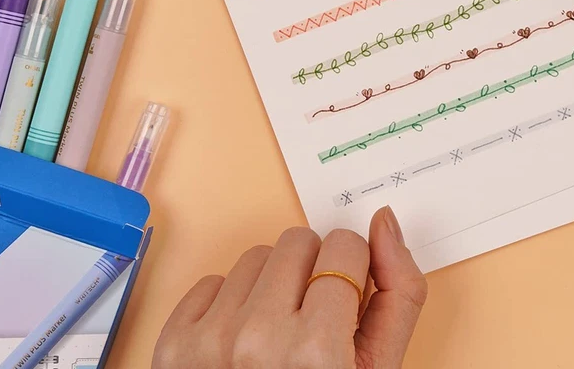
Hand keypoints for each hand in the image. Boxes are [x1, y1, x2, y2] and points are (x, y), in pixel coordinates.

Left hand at [153, 207, 426, 368]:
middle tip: (313, 322)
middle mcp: (259, 342)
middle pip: (298, 242)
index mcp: (318, 351)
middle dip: (312, 272)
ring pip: (256, 256)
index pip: (344, 245)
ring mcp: (210, 343)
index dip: (351, 272)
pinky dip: (231, 304)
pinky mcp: (175, 346)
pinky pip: (212, 281)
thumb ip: (398, 292)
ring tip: (278, 335)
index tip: (346, 304)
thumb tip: (384, 221)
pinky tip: (242, 343)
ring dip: (272, 286)